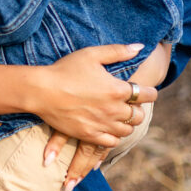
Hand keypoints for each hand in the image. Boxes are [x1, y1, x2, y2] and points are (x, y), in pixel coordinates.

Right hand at [30, 43, 156, 146]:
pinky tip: (107, 128)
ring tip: (118, 116)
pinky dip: (114, 136)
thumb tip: (139, 47)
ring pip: (127, 130)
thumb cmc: (65, 70)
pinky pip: (111, 142)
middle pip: (139, 115)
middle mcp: (113, 110)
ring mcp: (102, 124)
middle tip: (129, 104)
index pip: (148, 95)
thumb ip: (118, 51)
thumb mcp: (91, 54)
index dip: (149, 92)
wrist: (41, 91)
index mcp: (117, 89)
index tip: (145, 91)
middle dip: (137, 109)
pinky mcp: (89, 135)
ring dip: (126, 123)